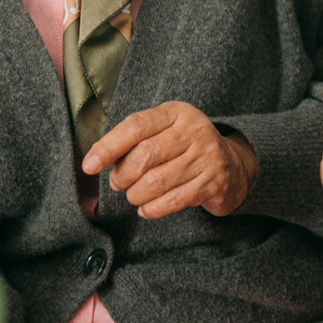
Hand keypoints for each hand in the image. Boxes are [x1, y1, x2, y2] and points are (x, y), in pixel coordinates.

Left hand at [81, 102, 255, 217]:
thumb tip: (95, 159)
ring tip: (134, 195)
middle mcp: (195, 131)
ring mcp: (207, 157)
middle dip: (122, 176)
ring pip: (156, 182)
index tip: (89, 165)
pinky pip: (172, 201)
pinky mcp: (213, 183)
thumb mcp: (164, 131)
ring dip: (136, 195)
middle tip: (118, 183)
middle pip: (144, 155)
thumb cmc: (185, 148)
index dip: (109, 146)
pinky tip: (146, 208)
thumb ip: (133, 140)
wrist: (233, 165)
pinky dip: (152, 209)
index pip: (136, 125)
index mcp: (177, 113)